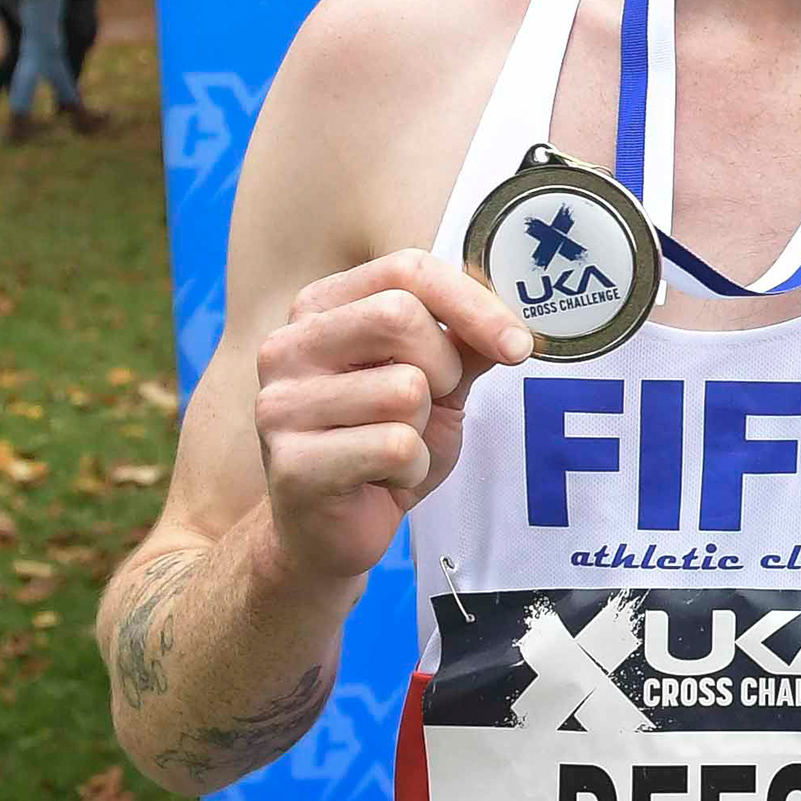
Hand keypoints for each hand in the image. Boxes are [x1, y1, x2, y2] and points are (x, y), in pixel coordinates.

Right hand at [252, 251, 532, 586]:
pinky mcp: (292, 462)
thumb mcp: (438, 384)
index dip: (475, 303)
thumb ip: (466, 342)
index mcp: (321, 309)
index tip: (519, 345)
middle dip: (444, 367)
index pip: (407, 269)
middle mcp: (289, 346)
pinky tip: (381, 480)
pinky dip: (412, 469)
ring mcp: (281, 403)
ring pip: (404, 389)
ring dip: (424, 429)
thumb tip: (514, 319)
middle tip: (431, 405)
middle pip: (401, 315)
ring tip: (394, 447)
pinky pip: (396, 446)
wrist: (331, 531)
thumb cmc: (383, 445)